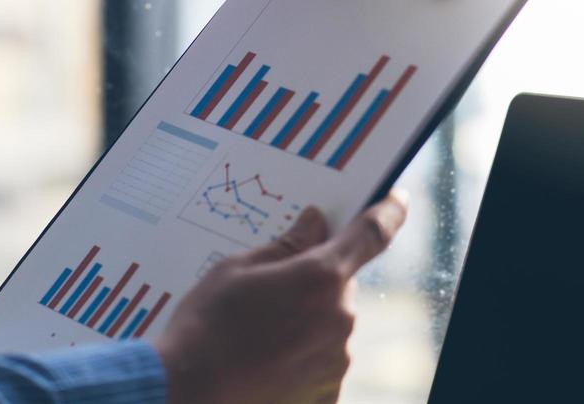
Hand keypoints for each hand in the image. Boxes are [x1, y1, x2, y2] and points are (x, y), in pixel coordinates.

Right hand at [155, 193, 407, 403]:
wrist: (186, 395)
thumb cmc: (205, 327)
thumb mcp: (237, 269)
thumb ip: (286, 245)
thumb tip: (315, 223)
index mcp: (321, 277)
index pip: (373, 233)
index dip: (389, 211)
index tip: (398, 198)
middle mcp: (340, 319)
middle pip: (341, 284)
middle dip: (316, 280)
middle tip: (273, 290)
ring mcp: (336, 361)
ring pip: (333, 323)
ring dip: (308, 320)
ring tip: (259, 332)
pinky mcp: (327, 394)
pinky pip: (324, 360)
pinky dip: (302, 355)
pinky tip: (266, 359)